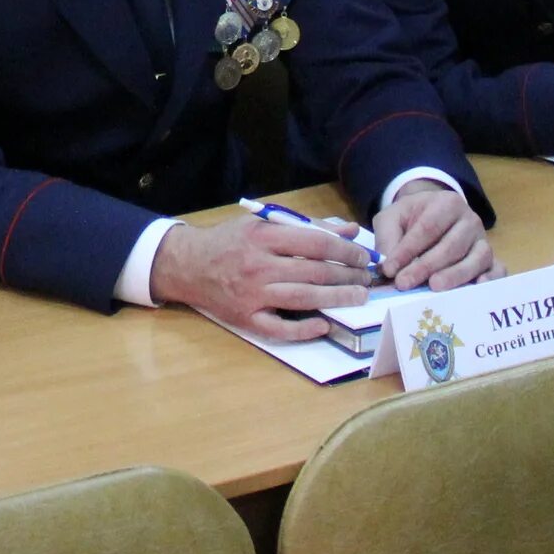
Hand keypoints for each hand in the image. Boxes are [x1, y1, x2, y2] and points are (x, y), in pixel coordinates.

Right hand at [147, 215, 374, 342]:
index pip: (315, 243)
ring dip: (336, 299)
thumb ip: (307, 227)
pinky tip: (324, 324)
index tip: (362, 257)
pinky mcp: (246, 318)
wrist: (187, 264)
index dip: (344, 251)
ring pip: (303, 298)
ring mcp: (252, 294)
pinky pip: (279, 328)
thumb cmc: (229, 241)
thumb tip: (349, 231)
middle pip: (314, 271)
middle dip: (347, 276)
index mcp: (263, 236)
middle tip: (365, 280)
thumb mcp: (263, 224)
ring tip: (357, 298)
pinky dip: (303, 329)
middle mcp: (259, 265)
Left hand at [373, 182, 496, 291]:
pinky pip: (498, 270)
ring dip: (455, 275)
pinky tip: (477, 287)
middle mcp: (470, 220)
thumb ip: (387, 239)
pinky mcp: (492, 261)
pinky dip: (491, 279)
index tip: (390, 269)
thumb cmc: (412, 219)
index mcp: (447, 203)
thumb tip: (387, 268)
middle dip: (426, 266)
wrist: (433, 217)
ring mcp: (484, 241)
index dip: (408, 250)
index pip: (428, 227)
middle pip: (451, 245)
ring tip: (434, 287)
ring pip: (476, 258)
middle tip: (404, 283)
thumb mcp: (392, 219)